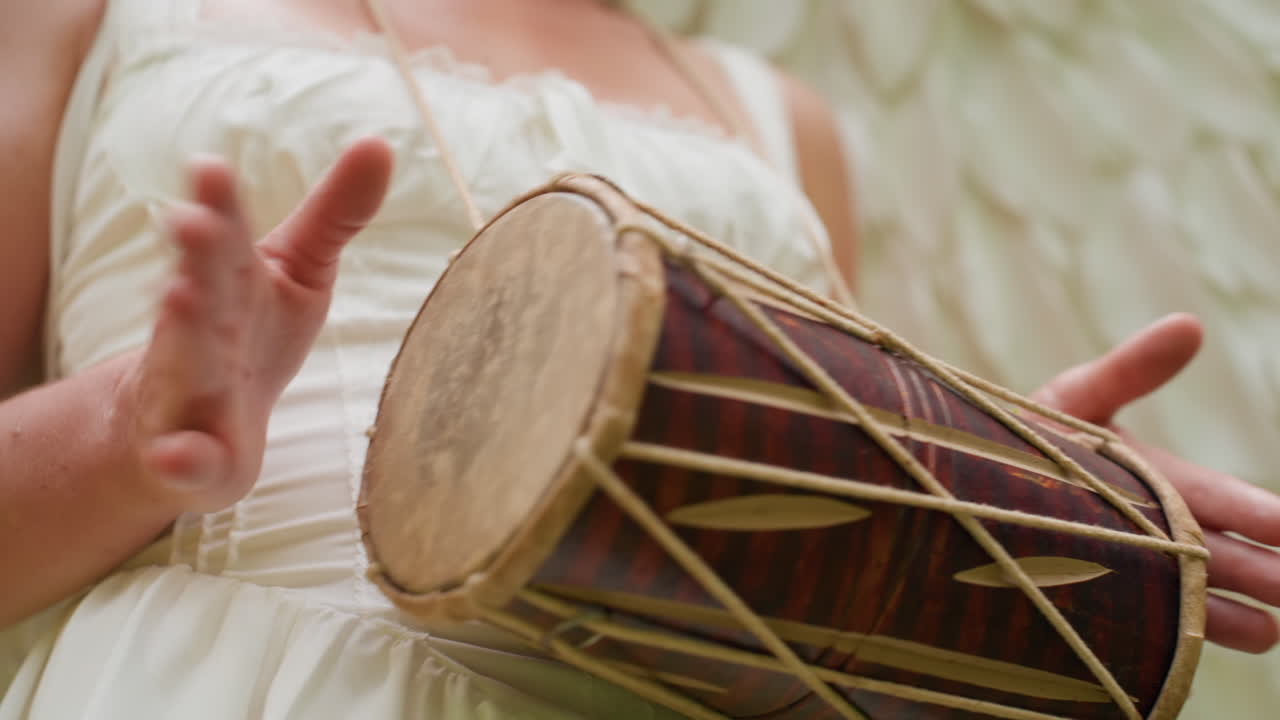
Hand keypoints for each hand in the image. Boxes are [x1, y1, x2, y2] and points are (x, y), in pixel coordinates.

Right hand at [123, 138, 393, 513]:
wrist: (185, 427)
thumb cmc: (250, 332)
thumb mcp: (298, 270)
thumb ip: (335, 214)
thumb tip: (381, 142)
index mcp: (228, 280)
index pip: (225, 234)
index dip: (219, 202)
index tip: (209, 165)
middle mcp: (199, 329)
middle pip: (198, 286)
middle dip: (194, 254)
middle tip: (189, 218)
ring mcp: (186, 393)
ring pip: (182, 362)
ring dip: (180, 334)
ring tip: (176, 300)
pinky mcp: (188, 457)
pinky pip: (183, 460)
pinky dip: (181, 458)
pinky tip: (180, 455)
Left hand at [1032, 313, 1279, 652]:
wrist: (957, 480)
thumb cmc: (1021, 436)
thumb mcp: (1076, 399)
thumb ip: (1131, 371)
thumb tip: (1190, 323)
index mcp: (1157, 479)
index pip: (1219, 497)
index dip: (1256, 512)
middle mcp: (1154, 527)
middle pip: (1218, 553)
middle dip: (1260, 569)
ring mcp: (1130, 567)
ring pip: (1193, 596)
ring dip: (1230, 612)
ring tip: (1270, 630)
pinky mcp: (1097, 600)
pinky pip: (1144, 625)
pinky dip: (1174, 636)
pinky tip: (1197, 652)